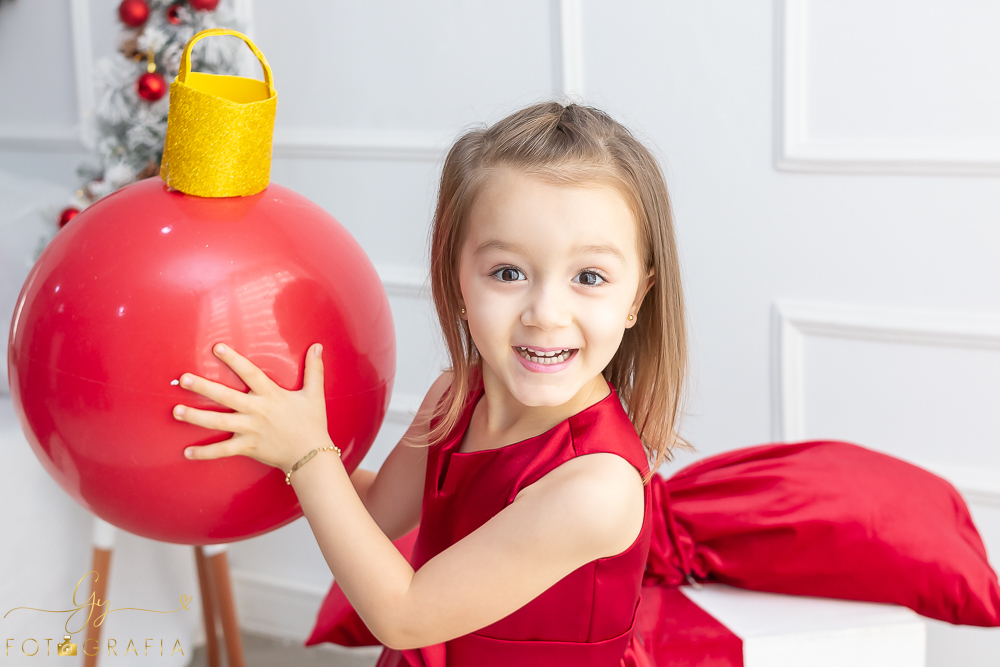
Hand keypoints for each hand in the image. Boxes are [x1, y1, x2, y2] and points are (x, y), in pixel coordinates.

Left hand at [174, 342, 330, 471]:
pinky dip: (204, 453)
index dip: (233, 360)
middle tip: (184, 379)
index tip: (216, 348)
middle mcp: (257, 411)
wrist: (311, 455)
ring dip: (196, 417)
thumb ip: (314, 369)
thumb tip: (318, 346)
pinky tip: (186, 451)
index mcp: (271, 395)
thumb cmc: (312, 424)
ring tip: (176, 410)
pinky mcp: (248, 447)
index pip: (250, 373)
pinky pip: (222, 451)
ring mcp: (250, 430)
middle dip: (203, 387)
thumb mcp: (314, 394)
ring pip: (218, 422)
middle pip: (226, 397)